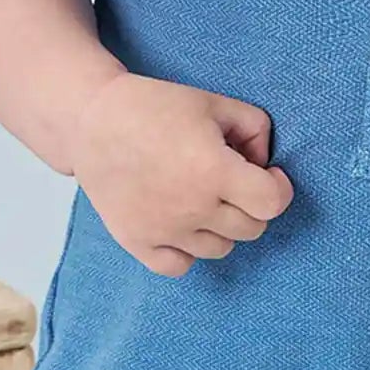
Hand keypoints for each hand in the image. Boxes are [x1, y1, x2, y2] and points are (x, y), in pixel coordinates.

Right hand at [66, 70, 293, 275]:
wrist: (90, 121)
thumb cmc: (154, 107)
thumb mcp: (215, 103)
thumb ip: (255, 130)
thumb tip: (265, 166)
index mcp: (213, 170)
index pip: (272, 203)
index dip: (279, 188)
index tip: (269, 176)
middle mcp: (191, 207)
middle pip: (251, 229)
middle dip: (250, 204)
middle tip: (230, 181)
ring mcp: (163, 230)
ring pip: (220, 249)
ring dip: (221, 226)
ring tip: (201, 197)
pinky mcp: (137, 242)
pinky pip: (181, 266)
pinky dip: (187, 251)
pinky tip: (181, 224)